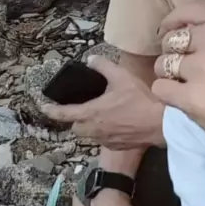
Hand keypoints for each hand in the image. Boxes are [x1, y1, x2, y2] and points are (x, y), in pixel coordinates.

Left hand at [42, 56, 162, 148]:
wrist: (160, 123)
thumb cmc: (139, 100)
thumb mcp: (121, 77)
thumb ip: (103, 66)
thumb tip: (91, 59)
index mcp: (90, 113)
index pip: (64, 114)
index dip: (52, 110)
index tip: (44, 107)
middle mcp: (94, 130)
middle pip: (75, 127)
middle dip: (75, 119)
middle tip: (81, 109)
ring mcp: (105, 140)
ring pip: (89, 135)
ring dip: (90, 126)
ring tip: (99, 116)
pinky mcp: (117, 146)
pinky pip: (104, 140)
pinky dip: (104, 132)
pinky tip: (116, 124)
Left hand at [153, 0, 204, 168]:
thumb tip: (188, 26)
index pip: (188, 9)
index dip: (174, 22)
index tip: (169, 32)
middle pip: (170, 39)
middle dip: (174, 55)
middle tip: (193, 72)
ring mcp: (200, 67)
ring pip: (161, 64)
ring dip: (170, 76)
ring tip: (193, 88)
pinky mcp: (190, 95)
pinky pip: (160, 88)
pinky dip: (168, 96)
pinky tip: (187, 102)